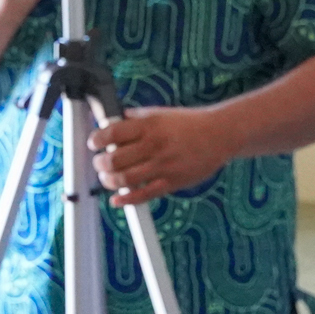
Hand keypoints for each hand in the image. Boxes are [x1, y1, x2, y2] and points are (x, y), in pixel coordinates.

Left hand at [88, 106, 236, 206]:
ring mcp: (163, 165)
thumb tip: (112, 120)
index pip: (112, 133)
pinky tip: (118, 200)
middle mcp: (153, 145)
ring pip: (124, 179)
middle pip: (114, 159)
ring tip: (107, 178)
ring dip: (109, 181)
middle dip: (100, 164)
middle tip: (100, 163)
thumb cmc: (189, 123)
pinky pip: (143, 195)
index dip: (97, 140)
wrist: (220, 134)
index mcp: (149, 125)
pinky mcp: (172, 182)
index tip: (94, 144)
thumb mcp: (160, 113)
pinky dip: (126, 200)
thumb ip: (136, 117)